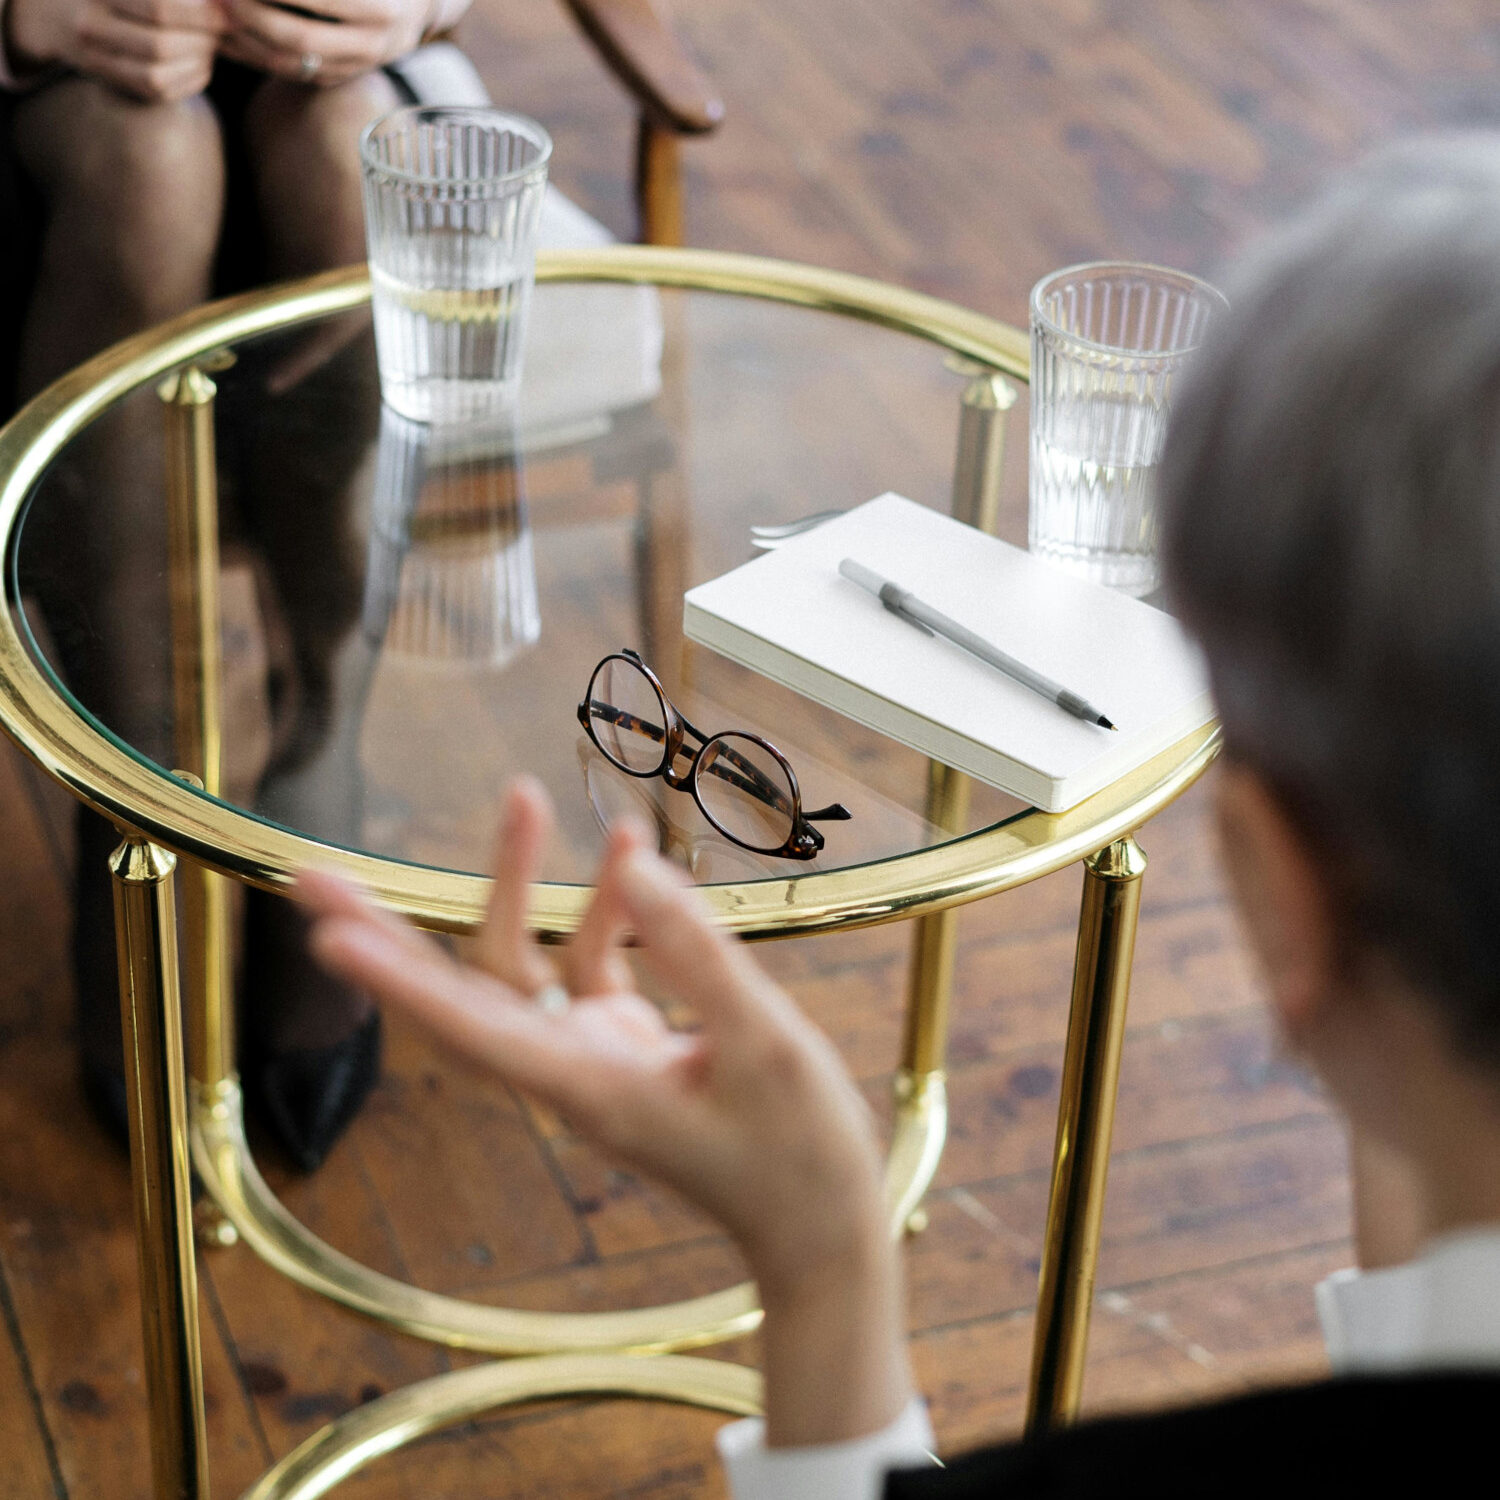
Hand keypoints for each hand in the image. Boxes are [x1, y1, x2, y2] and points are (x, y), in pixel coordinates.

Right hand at [6, 0, 223, 100]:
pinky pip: (158, 93)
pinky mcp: (112, 82)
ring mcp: (96, 59)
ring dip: (197, 64)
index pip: (159, 7)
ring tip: (211, 45)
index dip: (199, 13)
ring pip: (158, 76)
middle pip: (161, 45)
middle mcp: (91, 25)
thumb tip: (221, 3)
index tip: (222, 10)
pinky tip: (201, 64)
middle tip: (220, 30)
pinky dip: (190, 81)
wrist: (61, 11)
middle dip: (201, 40)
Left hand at [218, 0, 431, 85]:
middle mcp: (374, 43)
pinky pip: (294, 74)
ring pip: (294, 64)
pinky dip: (258, 56)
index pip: (318, 0)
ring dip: (250, 40)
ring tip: (221, 14)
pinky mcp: (342, 76)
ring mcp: (359, 66)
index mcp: (380, 8)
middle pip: (301, 38)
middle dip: (254, 16)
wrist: (417, 5)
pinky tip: (233, 35)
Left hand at [299, 777, 914, 1444]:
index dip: (398, 980)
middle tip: (311, 877)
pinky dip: (607, 906)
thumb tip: (637, 868)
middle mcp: (568, 1071)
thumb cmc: (795, 1149)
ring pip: (523, 963)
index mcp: (587, 1087)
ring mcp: (592, 1054)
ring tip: (524, 794)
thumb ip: (698, 954)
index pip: (471, 1027)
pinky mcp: (623, 1042)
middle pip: (459, 992)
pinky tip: (630, 849)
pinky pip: (592, 961)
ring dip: (521, 883)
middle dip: (390, 933)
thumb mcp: (764, 1044)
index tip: (327, 936)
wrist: (817, 1222)